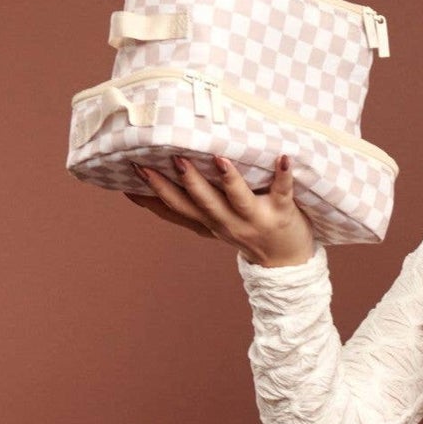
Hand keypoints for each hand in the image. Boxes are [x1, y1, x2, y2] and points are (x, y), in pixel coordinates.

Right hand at [123, 153, 318, 266]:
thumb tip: (138, 193)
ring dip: (229, 178)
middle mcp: (229, 222)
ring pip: (238, 198)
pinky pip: (282, 192)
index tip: (135, 167)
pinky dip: (283, 175)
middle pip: (204, 203)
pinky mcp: (282, 213)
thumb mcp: (210, 225)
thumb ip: (184, 209)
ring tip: (219, 158)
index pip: (178, 206)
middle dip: (188, 181)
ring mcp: (256, 219)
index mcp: (210, 221)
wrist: (287, 265)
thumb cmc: (247, 234)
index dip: (156, 189)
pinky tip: (283, 158)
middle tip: (174, 158)